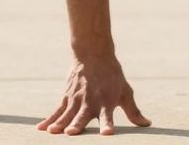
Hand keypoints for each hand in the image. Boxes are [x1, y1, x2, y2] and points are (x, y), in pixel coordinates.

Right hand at [37, 54, 151, 135]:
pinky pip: (56, 111)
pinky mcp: (66, 98)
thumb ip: (133, 111)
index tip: (107, 133)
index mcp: (106, 102)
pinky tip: (40, 129)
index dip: (107, 125)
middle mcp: (90, 101)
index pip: (108, 116)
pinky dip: (48, 119)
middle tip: (71, 132)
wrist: (93, 54)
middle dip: (77, 124)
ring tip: (53, 132)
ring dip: (59, 123)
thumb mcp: (125, 91)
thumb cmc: (112, 76)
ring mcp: (76, 100)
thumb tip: (147, 124)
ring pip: (66, 113)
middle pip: (82, 115)